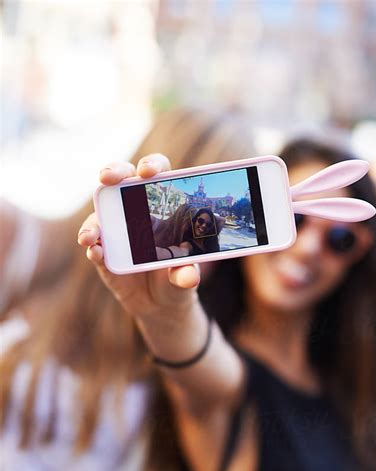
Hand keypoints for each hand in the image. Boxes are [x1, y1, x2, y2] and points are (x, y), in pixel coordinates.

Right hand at [77, 154, 200, 318]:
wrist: (160, 304)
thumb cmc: (176, 278)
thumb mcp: (185, 277)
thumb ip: (186, 274)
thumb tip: (189, 276)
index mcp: (161, 208)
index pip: (156, 176)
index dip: (151, 166)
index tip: (147, 172)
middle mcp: (135, 213)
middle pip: (121, 181)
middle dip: (113, 172)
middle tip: (108, 177)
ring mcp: (115, 232)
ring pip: (100, 215)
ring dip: (93, 222)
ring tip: (91, 236)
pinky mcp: (104, 254)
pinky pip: (95, 246)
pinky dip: (93, 247)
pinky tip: (95, 252)